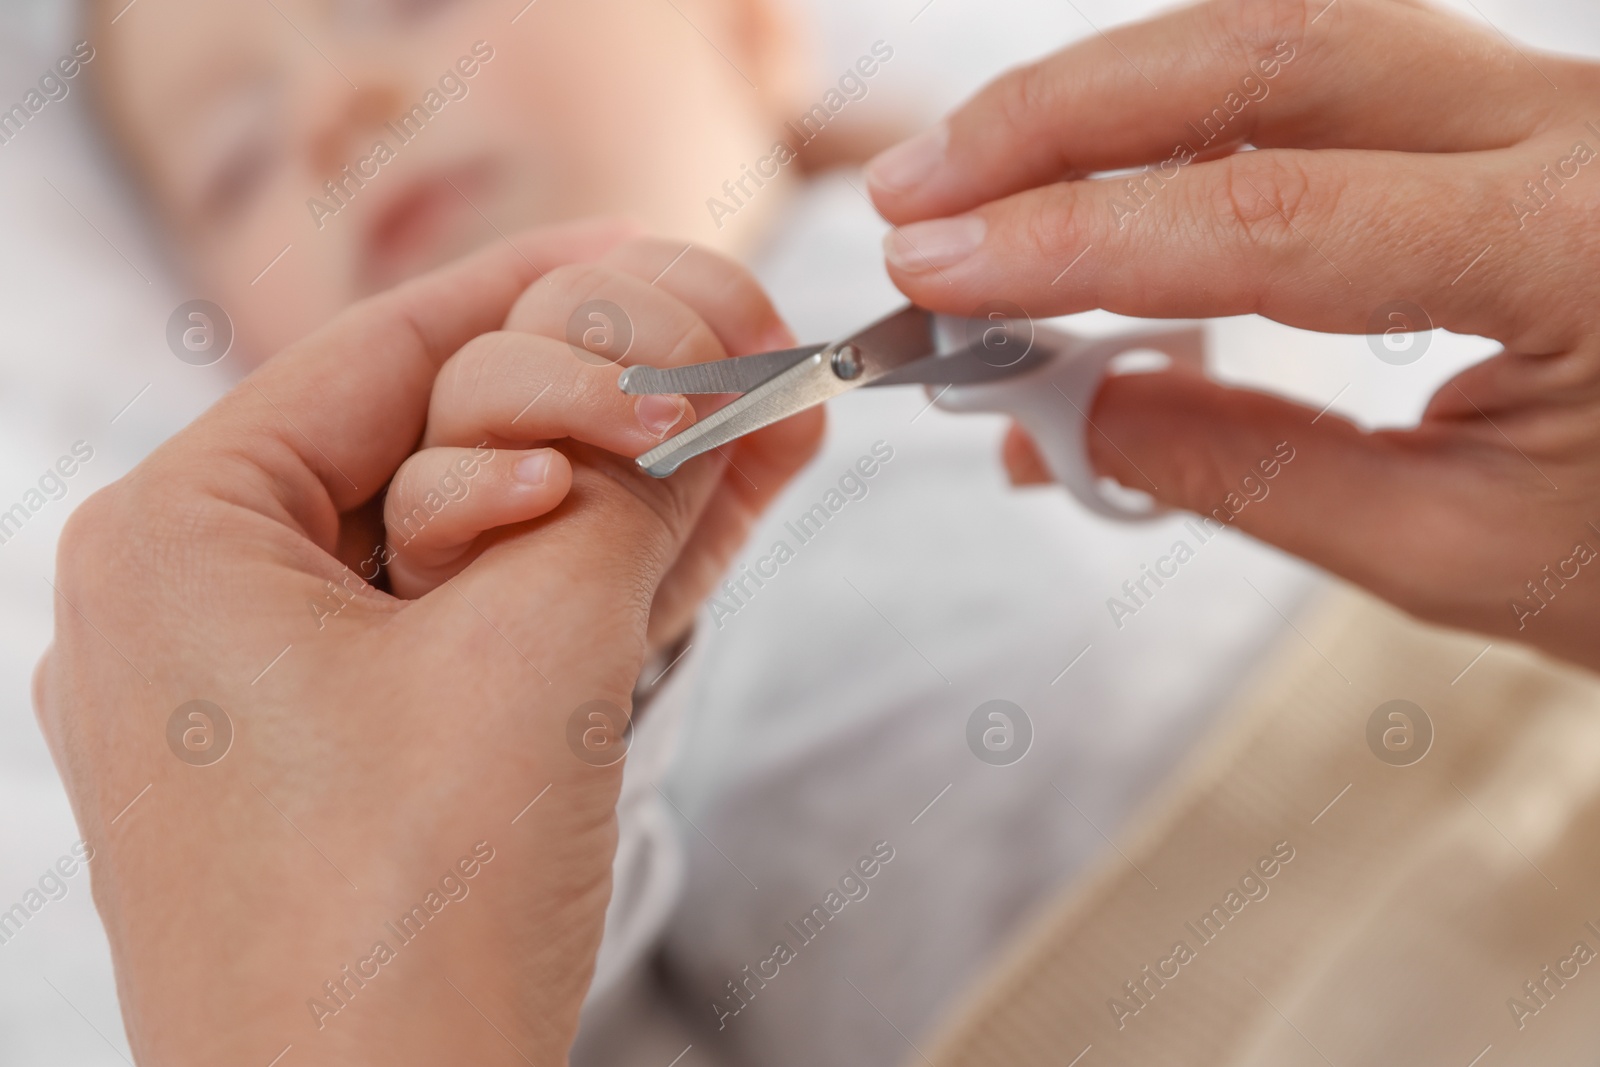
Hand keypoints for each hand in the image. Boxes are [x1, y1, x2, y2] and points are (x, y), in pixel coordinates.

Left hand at [32, 220, 813, 1064]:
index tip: (660, 253)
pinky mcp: (332, 772)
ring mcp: (262, 697)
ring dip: (618, 500)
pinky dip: (580, 593)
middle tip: (737, 357)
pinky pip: (470, 640)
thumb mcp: (537, 650)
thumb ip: (619, 486)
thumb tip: (697, 371)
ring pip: (472, 551)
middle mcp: (196, 605)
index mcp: (179, 536)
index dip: (545, 291)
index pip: (384, 351)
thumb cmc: (402, 926)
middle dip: (605, 407)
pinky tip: (704, 523)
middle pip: (435, 447)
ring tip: (757, 430)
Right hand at [381, 237, 820, 650]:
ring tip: (658, 433)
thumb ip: (772, 438)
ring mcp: (462, 457)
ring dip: (579, 387)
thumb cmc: (648, 567)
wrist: (588, 672)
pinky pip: (427, 491)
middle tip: (714, 380)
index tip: (772, 343)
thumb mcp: (728, 499)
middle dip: (650, 323)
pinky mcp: (427, 543)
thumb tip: (801, 389)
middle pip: (555, 300)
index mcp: (593, 351)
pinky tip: (554, 488)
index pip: (633, 267)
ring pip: (480, 374)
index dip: (706, 285)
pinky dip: (490, 481)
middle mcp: (522, 388)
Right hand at [868, 0, 1599, 670]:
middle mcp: (1569, 133)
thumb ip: (1260, 476)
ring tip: (971, 189)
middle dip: (1060, 118)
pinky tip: (1096, 209)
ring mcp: (1543, 110)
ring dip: (1105, 107)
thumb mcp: (1473, 555)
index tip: (938, 273)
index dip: (1077, 240)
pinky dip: (1179, 143)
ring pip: (1282, 42)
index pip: (1273, 212)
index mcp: (1580, 245)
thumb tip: (1083, 416)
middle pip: (1266, 51)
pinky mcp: (1510, 126)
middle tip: (917, 197)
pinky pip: (1316, 94)